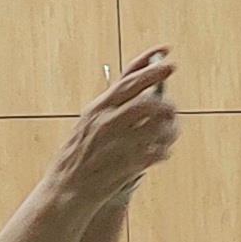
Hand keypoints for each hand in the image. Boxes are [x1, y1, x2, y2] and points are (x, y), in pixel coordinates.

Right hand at [54, 51, 182, 207]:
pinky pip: (157, 152)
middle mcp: (107, 122)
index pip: (128, 80)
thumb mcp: (90, 121)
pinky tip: (163, 152)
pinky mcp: (126, 164)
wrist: (66, 187)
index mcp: (98, 108)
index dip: (150, 65)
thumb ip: (114, 104)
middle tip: (174, 104)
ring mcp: (117, 143)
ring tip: (171, 132)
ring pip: (157, 126)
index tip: (168, 54)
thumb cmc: (81, 153)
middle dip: (167, 101)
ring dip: (170, 128)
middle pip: (147, 101)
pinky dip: (164, 150)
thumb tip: (143, 85)